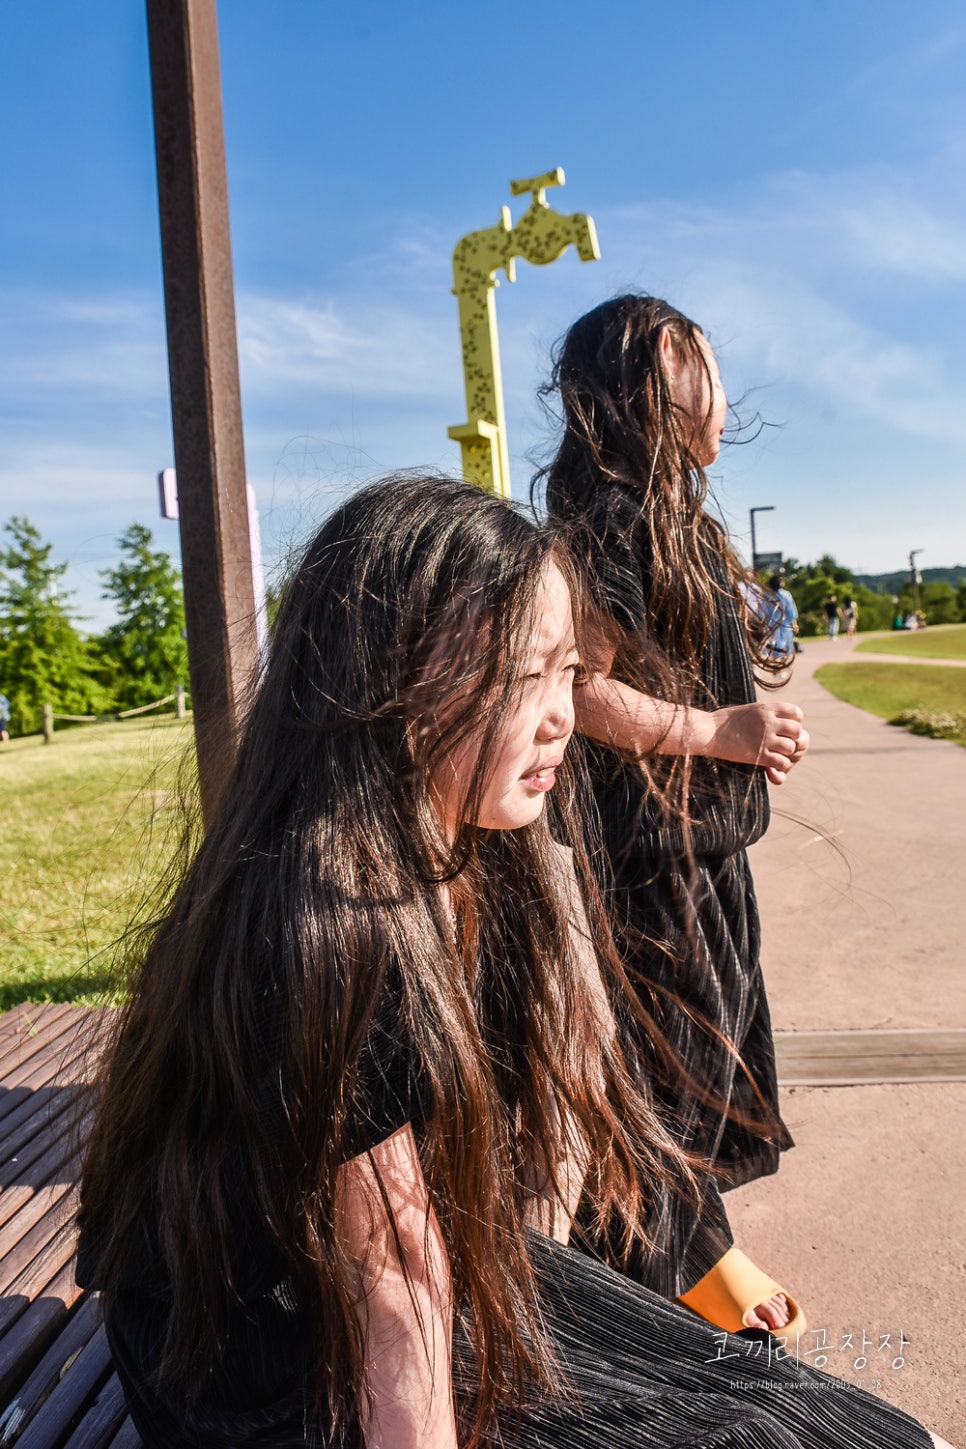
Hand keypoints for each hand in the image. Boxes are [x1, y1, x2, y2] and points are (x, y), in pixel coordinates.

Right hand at [693, 702, 807, 785]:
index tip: (786, 728)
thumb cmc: (723, 721)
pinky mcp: (759, 755)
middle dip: (792, 738)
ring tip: (776, 754)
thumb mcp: (748, 710)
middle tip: (782, 743)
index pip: (796, 713)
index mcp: (766, 708)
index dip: (795, 722)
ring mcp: (765, 738)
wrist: (707, 732)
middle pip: (797, 730)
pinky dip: (781, 766)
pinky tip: (772, 765)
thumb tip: (776, 718)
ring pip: (791, 747)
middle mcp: (768, 722)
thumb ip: (764, 713)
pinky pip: (782, 762)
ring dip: (786, 753)